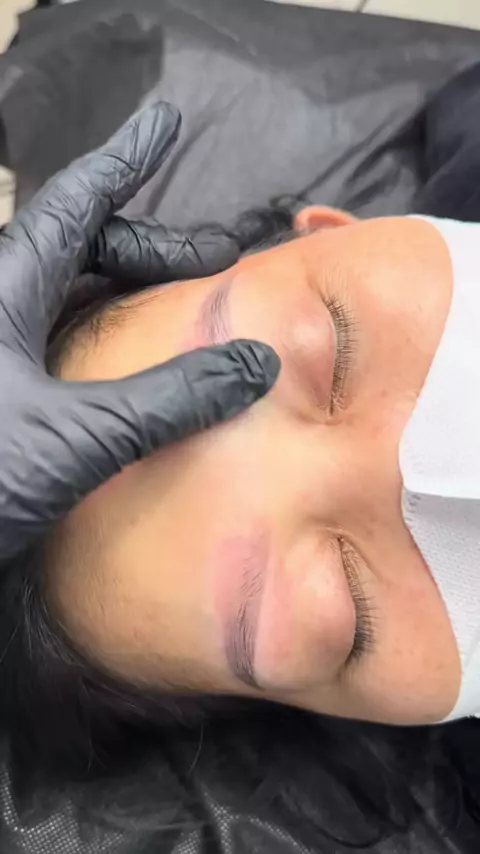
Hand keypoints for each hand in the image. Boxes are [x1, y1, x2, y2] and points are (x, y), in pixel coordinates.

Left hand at [0, 102, 279, 558]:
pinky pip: (58, 342)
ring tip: (183, 298)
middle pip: (78, 248)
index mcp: (4, 291)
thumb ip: (168, 399)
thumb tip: (257, 363)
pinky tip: (134, 363)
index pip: (77, 203)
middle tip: (215, 257)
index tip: (164, 120)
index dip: (125, 159)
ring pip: (67, 298)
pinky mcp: (1, 395)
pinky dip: (105, 338)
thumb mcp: (79, 435)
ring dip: (127, 290)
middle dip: (150, 243)